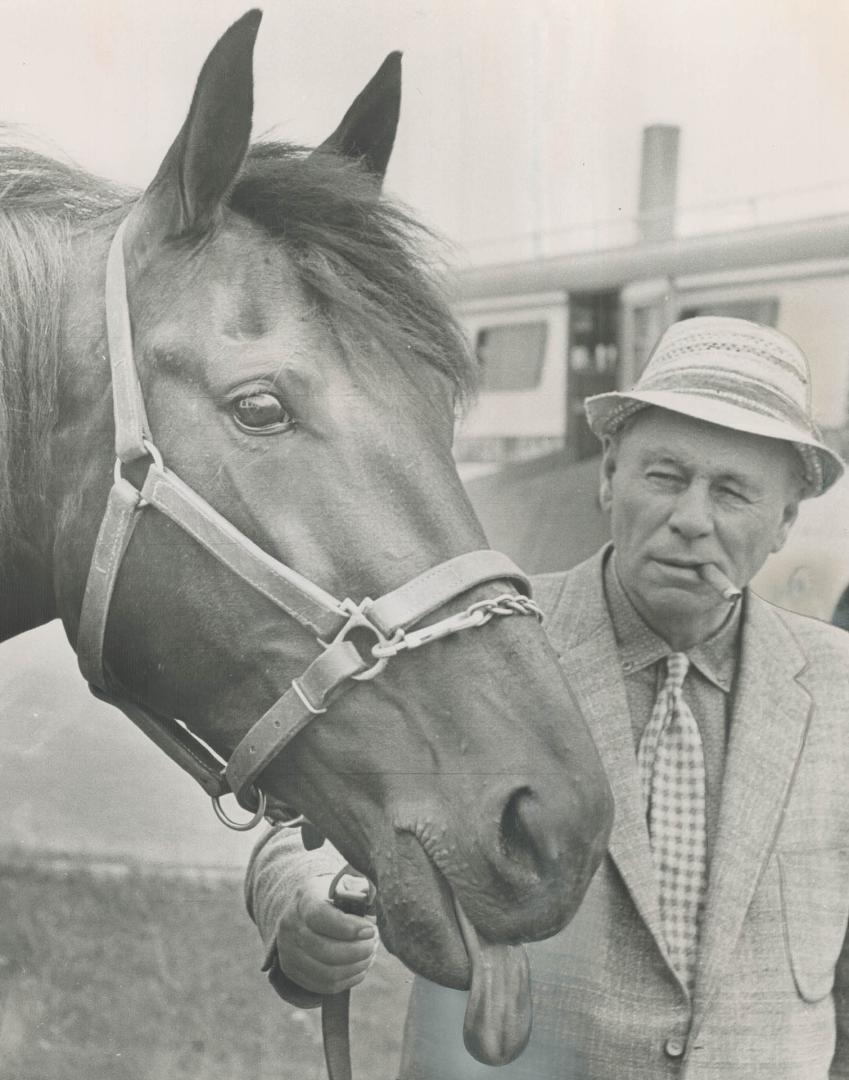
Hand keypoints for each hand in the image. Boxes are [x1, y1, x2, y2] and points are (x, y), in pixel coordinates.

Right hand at [275, 874, 377, 994]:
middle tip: (373, 944)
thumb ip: (355, 891)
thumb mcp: (340, 885)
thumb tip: (368, 904)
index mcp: (303, 900)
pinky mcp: (293, 971)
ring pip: (326, 972)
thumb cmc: (331, 897)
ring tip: (369, 956)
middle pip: (324, 950)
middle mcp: (290, 926)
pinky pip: (324, 985)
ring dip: (355, 967)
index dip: (347, 927)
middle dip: (357, 951)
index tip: (370, 930)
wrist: (303, 910)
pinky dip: (347, 979)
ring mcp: (288, 951)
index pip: (319, 916)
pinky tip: (359, 968)